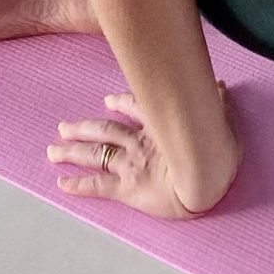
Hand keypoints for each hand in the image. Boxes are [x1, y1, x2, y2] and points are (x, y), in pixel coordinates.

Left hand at [49, 88, 237, 221]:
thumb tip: (220, 85)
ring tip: (53, 150)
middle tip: (63, 127)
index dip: (120, 103)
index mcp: (160, 125)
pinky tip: (62, 184)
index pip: (135, 108)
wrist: (205, 177)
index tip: (108, 101)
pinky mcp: (127, 188)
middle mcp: (139, 142)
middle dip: (83, 128)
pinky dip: (79, 185)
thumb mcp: (220, 121)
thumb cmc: (216, 149)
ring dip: (72, 152)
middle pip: (105, 131)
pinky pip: (98, 187)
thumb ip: (217, 103)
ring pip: (95, 154)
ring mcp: (130, 164)